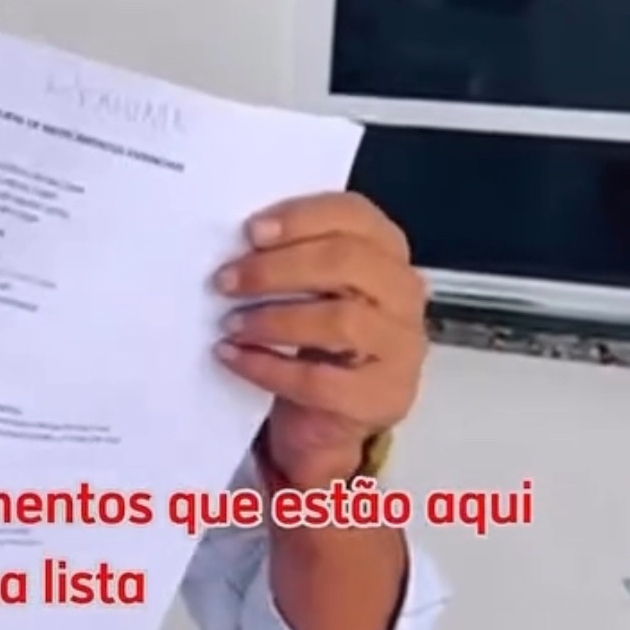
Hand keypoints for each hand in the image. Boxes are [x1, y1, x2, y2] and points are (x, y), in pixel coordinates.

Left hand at [213, 192, 426, 486]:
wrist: (325, 414)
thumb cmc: (312, 332)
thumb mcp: (307, 285)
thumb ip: (289, 255)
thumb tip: (234, 240)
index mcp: (385, 249)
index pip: (354, 215)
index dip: (302, 218)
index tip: (251, 232)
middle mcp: (403, 293)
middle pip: (346, 262)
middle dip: (277, 269)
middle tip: (226, 281)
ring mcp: (401, 347)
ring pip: (340, 320)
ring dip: (273, 319)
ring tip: (230, 323)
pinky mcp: (383, 397)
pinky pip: (320, 380)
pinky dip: (268, 367)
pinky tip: (233, 356)